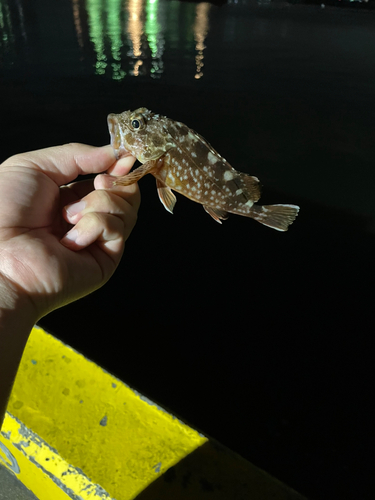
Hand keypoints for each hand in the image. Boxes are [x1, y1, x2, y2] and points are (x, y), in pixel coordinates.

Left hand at [0, 143, 139, 321]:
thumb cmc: (4, 212)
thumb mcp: (33, 167)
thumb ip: (75, 155)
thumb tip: (115, 152)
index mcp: (68, 200)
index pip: (107, 181)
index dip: (117, 167)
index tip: (124, 156)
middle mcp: (86, 220)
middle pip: (125, 195)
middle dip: (117, 182)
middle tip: (99, 182)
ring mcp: (97, 242)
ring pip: (126, 210)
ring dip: (100, 203)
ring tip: (70, 215)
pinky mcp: (105, 261)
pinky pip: (117, 229)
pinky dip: (95, 225)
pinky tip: (71, 238)